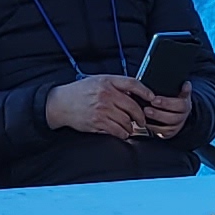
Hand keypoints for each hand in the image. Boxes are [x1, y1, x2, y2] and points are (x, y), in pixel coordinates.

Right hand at [45, 73, 171, 141]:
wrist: (61, 104)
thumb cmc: (80, 92)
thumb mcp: (98, 81)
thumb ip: (115, 85)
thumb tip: (134, 94)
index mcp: (107, 82)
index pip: (133, 84)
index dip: (146, 91)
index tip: (152, 98)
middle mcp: (106, 95)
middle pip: (133, 107)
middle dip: (141, 116)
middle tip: (142, 120)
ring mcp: (102, 110)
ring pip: (127, 121)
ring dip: (131, 127)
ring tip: (130, 127)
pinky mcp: (98, 123)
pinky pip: (118, 131)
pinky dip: (123, 134)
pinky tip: (122, 132)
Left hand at [145, 87, 195, 138]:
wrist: (181, 115)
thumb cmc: (178, 101)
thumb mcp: (182, 94)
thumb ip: (184, 89)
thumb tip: (186, 84)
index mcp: (186, 106)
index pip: (180, 105)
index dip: (167, 103)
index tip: (154, 99)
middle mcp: (182, 118)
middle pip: (173, 118)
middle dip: (158, 113)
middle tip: (146, 109)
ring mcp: (176, 127)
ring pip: (167, 127)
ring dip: (154, 121)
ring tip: (144, 114)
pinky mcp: (169, 133)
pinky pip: (161, 133)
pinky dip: (153, 128)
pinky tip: (145, 122)